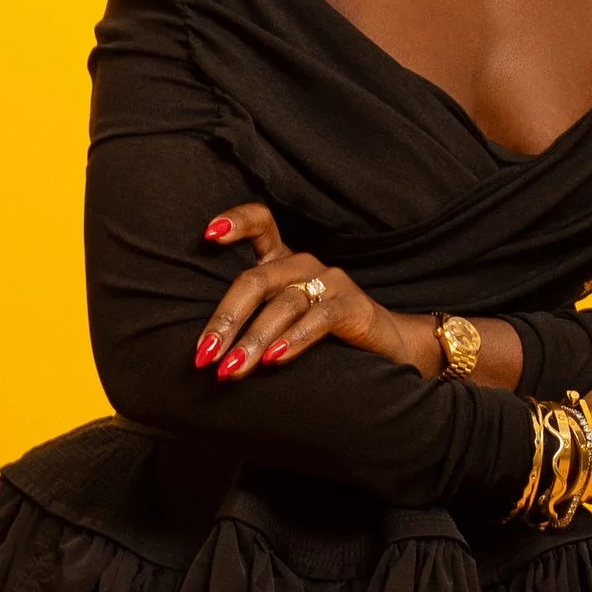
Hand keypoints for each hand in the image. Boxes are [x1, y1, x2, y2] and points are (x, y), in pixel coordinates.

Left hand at [191, 202, 421, 380]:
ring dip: (253, 340)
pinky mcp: (354, 307)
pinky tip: (274, 360)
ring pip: (283, 304)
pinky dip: (293, 339)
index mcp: (284, 262)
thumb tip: (205, 349)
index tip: (207, 236)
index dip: (236, 222)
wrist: (388, 351)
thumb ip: (251, 322)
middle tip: (204, 353)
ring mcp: (332, 282)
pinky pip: (319, 319)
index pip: (261, 224)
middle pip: (256, 279)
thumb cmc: (325, 338)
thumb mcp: (282, 323)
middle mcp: (305, 266)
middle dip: (226, 318)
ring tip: (231, 369)